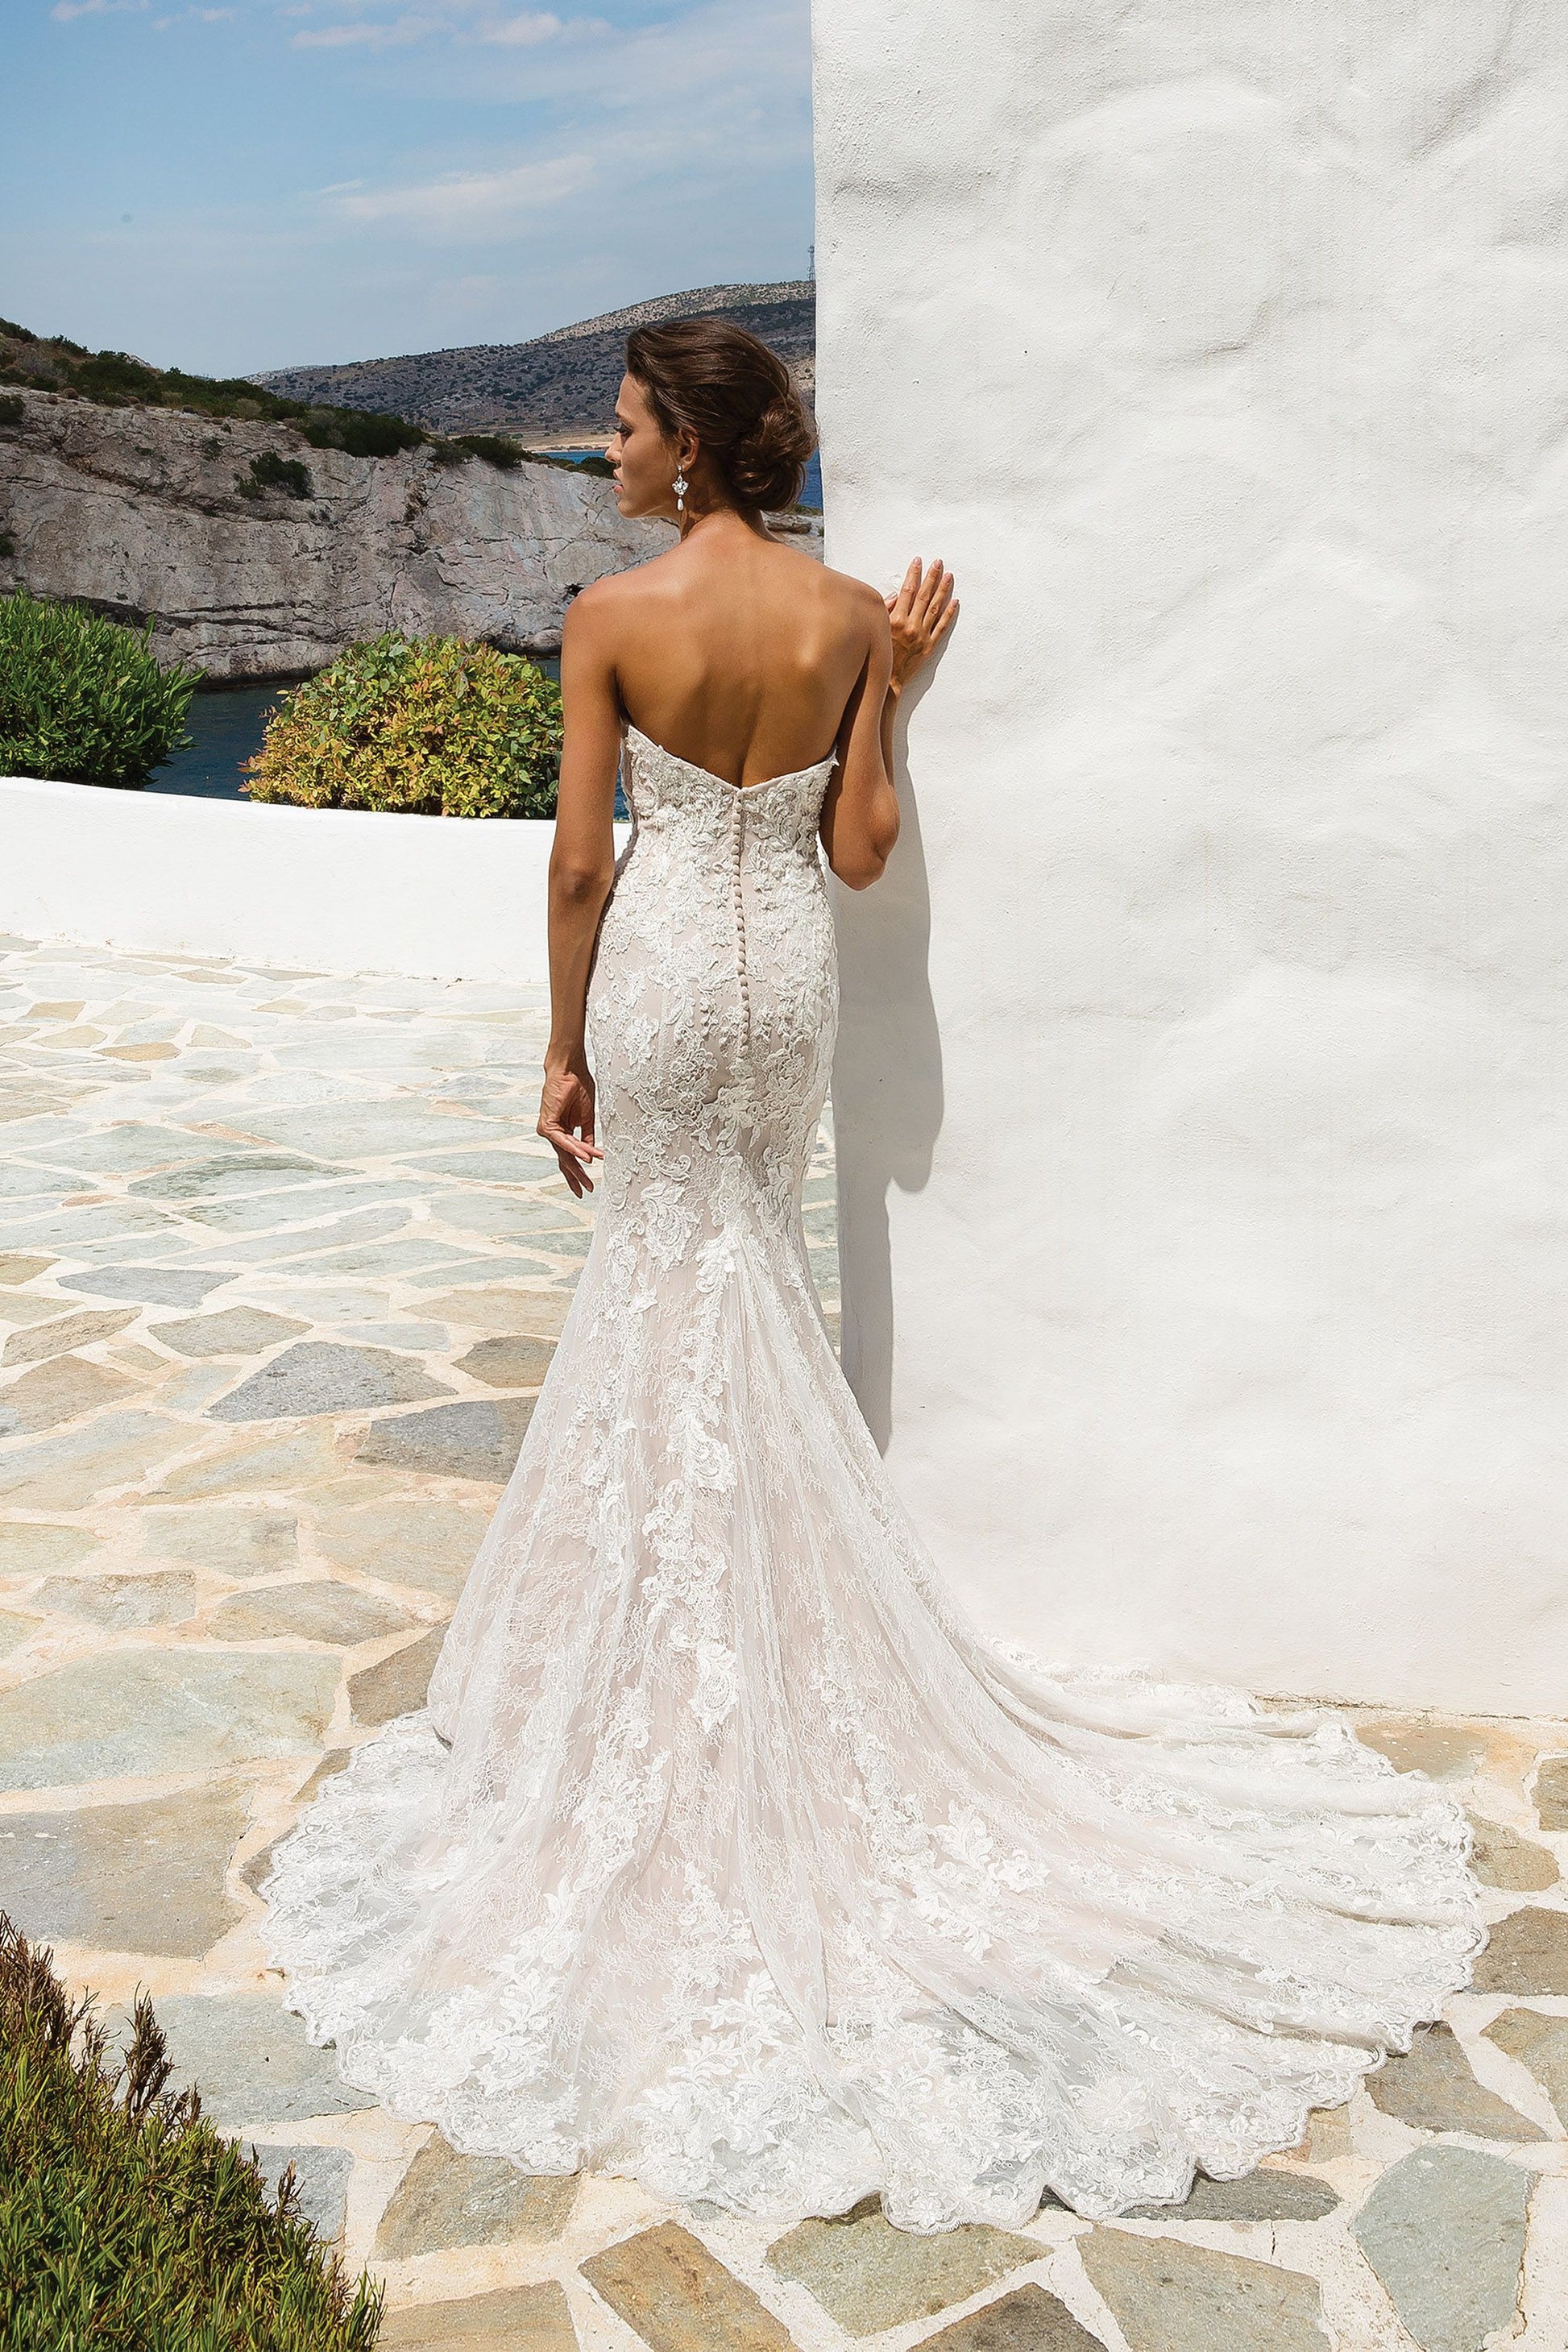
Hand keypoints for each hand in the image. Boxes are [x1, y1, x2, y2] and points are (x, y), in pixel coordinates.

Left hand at [538, 1058, 602, 1196]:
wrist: (571, 1071)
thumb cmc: (578, 1088)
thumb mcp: (587, 1118)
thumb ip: (587, 1137)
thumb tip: (592, 1152)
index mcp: (563, 1132)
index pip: (569, 1157)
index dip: (578, 1172)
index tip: (587, 1187)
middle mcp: (554, 1134)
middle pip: (565, 1160)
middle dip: (576, 1177)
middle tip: (586, 1190)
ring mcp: (549, 1130)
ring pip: (564, 1154)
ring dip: (579, 1165)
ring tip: (590, 1179)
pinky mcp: (547, 1124)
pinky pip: (562, 1141)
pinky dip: (575, 1149)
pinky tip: (586, 1158)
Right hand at [886, 558, 957, 688]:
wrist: (887, 681)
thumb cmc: (878, 655)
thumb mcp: (877, 630)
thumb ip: (885, 611)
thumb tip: (895, 595)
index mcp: (896, 620)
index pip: (907, 591)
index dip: (914, 574)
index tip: (918, 561)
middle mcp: (911, 626)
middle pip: (924, 596)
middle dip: (931, 577)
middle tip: (938, 563)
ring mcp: (922, 636)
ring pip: (935, 608)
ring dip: (943, 591)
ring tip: (949, 577)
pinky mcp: (929, 646)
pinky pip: (941, 627)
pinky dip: (948, 614)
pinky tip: (955, 602)